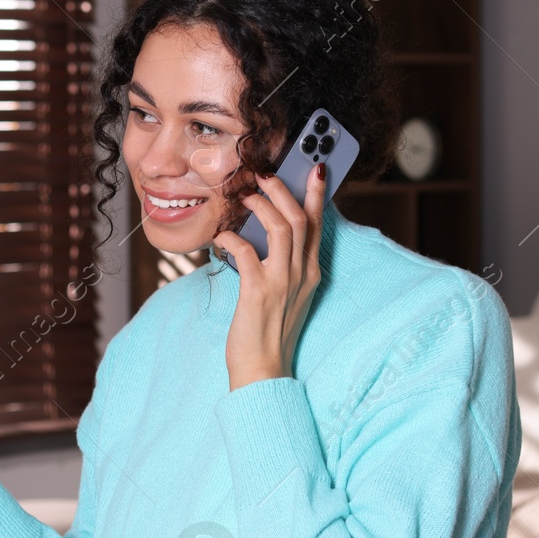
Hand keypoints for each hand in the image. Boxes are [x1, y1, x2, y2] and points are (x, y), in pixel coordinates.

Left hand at [211, 163, 324, 388]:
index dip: (317, 195)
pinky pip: (247, 253)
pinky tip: (220, 237)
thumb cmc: (267, 331)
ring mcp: (282, 282)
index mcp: (309, 273)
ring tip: (244, 196)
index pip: (318, 225)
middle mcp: (301, 274)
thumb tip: (262, 235)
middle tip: (265, 174)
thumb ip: (280, 264)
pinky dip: (231, 239)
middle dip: (285, 190)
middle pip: (302, 219)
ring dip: (262, 206)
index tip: (316, 169)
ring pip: (283, 228)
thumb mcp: (284, 293)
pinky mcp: (258, 292)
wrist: (263, 369)